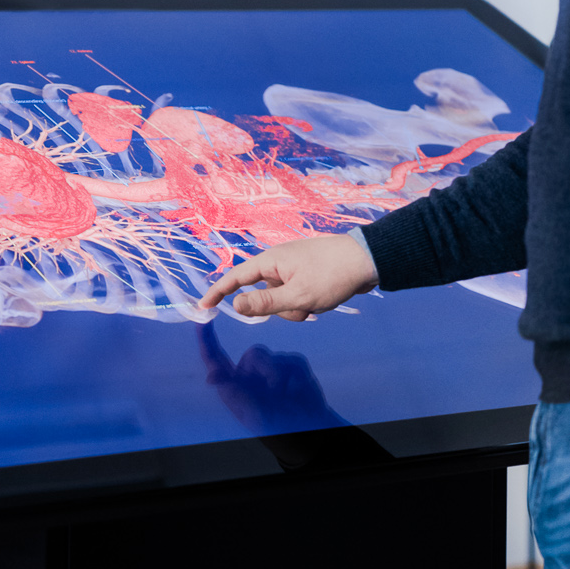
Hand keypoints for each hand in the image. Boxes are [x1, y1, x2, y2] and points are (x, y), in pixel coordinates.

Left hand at [196, 321, 345, 433]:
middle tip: (275, 391)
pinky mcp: (292, 365)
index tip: (203, 320)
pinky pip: (291, 361)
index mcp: (233, 383)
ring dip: (279, 378)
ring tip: (286, 398)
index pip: (215, 357)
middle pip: (254, 353)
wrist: (307, 428)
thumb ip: (232, 389)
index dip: (207, 338)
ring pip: (273, 357)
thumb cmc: (274, 424)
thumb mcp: (248, 410)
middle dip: (265, 369)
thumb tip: (211, 378)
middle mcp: (250, 372)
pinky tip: (296, 393)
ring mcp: (272, 367)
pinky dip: (296, 379)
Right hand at [197, 234, 377, 321]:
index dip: (218, 292)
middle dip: (282, 308)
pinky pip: (296, 297)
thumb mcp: (297, 295)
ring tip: (320, 299)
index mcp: (271, 261)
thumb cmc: (332, 275)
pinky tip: (325, 297)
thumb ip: (265, 303)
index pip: (236, 278)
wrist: (367, 260)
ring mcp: (292, 269)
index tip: (202, 306)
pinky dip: (306, 303)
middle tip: (306, 304)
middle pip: (264, 296)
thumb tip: (235, 306)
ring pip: (282, 300)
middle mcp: (278, 263)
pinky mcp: (305, 275)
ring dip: (298, 308)